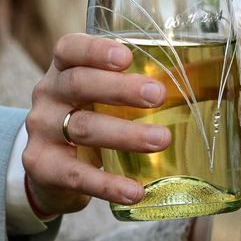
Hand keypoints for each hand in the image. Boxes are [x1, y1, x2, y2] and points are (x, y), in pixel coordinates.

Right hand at [22, 34, 170, 216]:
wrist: (48, 167)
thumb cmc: (87, 119)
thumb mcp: (98, 97)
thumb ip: (129, 86)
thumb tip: (199, 81)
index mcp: (62, 69)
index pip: (70, 49)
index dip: (96, 50)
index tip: (127, 57)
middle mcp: (47, 95)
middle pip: (79, 84)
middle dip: (121, 89)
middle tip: (158, 95)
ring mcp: (41, 131)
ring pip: (83, 129)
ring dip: (126, 135)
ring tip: (162, 140)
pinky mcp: (42, 166)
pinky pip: (77, 175)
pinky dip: (108, 185)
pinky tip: (134, 191)